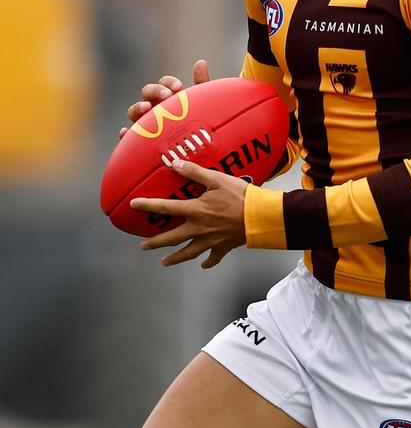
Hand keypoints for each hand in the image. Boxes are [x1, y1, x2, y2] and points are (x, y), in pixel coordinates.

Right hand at [119, 59, 210, 138]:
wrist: (199, 150)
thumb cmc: (199, 125)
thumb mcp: (202, 106)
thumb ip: (202, 84)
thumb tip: (201, 62)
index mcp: (169, 98)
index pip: (164, 84)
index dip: (168, 82)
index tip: (179, 87)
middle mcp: (155, 108)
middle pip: (147, 93)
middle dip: (155, 91)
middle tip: (167, 96)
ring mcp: (146, 123)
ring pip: (134, 111)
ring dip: (138, 107)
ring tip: (146, 108)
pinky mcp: (141, 141)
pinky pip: (128, 137)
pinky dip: (125, 134)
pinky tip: (126, 132)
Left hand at [130, 160, 247, 268]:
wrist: (259, 217)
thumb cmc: (239, 196)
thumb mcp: (217, 179)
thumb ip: (195, 172)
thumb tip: (174, 163)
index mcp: (195, 210)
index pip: (166, 208)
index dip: (148, 205)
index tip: (134, 205)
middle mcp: (198, 228)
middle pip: (172, 238)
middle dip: (156, 242)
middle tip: (143, 246)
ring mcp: (210, 241)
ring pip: (188, 253)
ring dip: (175, 258)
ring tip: (165, 262)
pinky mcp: (223, 247)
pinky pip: (213, 258)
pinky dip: (207, 262)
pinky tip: (203, 264)